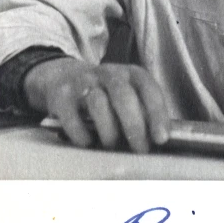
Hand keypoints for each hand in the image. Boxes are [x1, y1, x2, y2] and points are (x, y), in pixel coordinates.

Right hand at [24, 58, 169, 152]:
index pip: (148, 88)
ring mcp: (84, 82)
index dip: (157, 113)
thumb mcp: (127, 94)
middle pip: (123, 95)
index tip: (161, 138)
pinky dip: (81, 133)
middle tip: (140, 149)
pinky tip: (87, 143)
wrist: (64, 77)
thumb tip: (158, 139)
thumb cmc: (106, 94)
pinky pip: (72, 116)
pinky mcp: (62, 96)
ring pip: (98, 103)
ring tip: (112, 146)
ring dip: (108, 130)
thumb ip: (143, 111)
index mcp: (130, 73)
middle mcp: (108, 73)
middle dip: (134, 125)